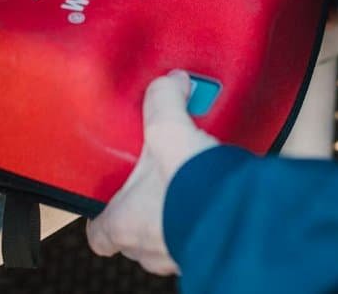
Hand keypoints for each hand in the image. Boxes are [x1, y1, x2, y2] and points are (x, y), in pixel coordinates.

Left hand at [86, 71, 218, 274]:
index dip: (101, 214)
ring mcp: (176, 255)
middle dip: (144, 207)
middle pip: (134, 234)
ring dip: (174, 214)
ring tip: (188, 183)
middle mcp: (148, 247)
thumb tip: (170, 82)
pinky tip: (213, 194)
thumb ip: (163, 101)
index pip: (98, 232)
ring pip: (166, 237)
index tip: (108, 198)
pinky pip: (198, 237)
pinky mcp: (208, 251)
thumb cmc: (191, 189)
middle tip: (155, 181)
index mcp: (124, 223)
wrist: (239, 216)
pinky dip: (202, 218)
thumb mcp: (168, 131)